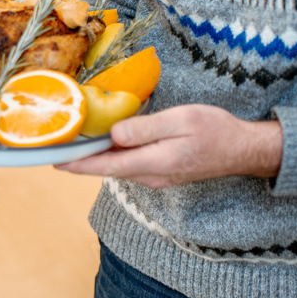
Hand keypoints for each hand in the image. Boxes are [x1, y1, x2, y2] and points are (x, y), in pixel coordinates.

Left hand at [55, 104, 282, 187]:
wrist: (245, 150)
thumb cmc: (216, 130)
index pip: (106, 166)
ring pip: (116, 168)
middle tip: (52, 150)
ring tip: (69, 146)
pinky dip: (110, 157)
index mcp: (154, 163)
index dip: (77, 165)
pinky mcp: (160, 172)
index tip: (53, 161)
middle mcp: (151, 176)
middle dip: (78, 161)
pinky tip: (100, 145)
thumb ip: (145, 129)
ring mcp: (155, 176)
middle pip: (106, 169)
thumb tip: (114, 134)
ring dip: (93, 159)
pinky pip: (128, 165)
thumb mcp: (181, 121)